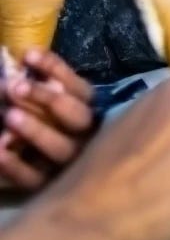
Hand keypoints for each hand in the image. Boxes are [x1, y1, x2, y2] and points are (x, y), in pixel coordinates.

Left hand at [0, 49, 94, 190]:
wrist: (60, 170)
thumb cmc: (52, 122)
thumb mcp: (54, 100)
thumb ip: (45, 84)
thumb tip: (23, 60)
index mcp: (91, 109)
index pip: (78, 87)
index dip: (55, 69)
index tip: (28, 55)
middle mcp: (88, 135)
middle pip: (75, 117)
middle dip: (46, 99)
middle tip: (15, 86)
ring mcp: (71, 162)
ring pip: (60, 148)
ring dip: (35, 130)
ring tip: (8, 115)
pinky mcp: (50, 185)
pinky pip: (34, 178)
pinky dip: (15, 165)